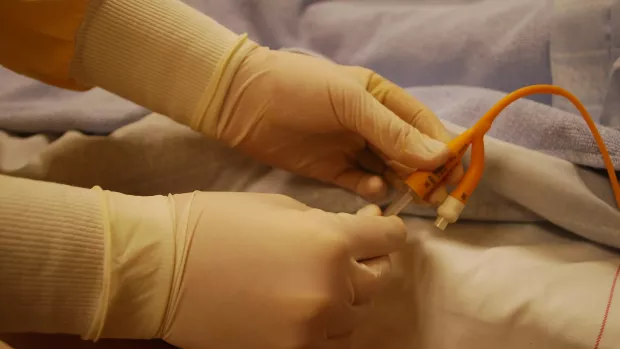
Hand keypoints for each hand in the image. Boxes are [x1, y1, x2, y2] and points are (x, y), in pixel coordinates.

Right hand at [162, 192, 405, 348]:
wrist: (161, 266)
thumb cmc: (215, 222)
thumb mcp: (281, 208)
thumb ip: (325, 225)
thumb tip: (352, 237)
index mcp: (331, 240)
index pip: (389, 237)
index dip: (387, 229)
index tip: (380, 228)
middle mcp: (332, 287)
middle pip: (378, 279)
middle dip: (367, 262)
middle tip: (347, 253)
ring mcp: (313, 327)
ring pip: (355, 315)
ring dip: (344, 297)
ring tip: (315, 281)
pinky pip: (329, 342)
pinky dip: (324, 326)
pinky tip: (303, 308)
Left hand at [215, 48, 463, 202]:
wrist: (243, 102)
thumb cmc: (299, 90)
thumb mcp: (349, 102)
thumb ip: (392, 130)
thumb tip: (438, 156)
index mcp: (380, 99)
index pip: (422, 124)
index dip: (443, 146)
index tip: (457, 171)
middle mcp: (370, 124)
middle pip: (410, 152)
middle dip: (426, 173)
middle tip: (438, 197)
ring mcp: (352, 148)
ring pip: (389, 171)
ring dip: (402, 185)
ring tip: (412, 198)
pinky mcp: (332, 170)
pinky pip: (362, 184)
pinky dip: (372, 190)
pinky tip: (373, 190)